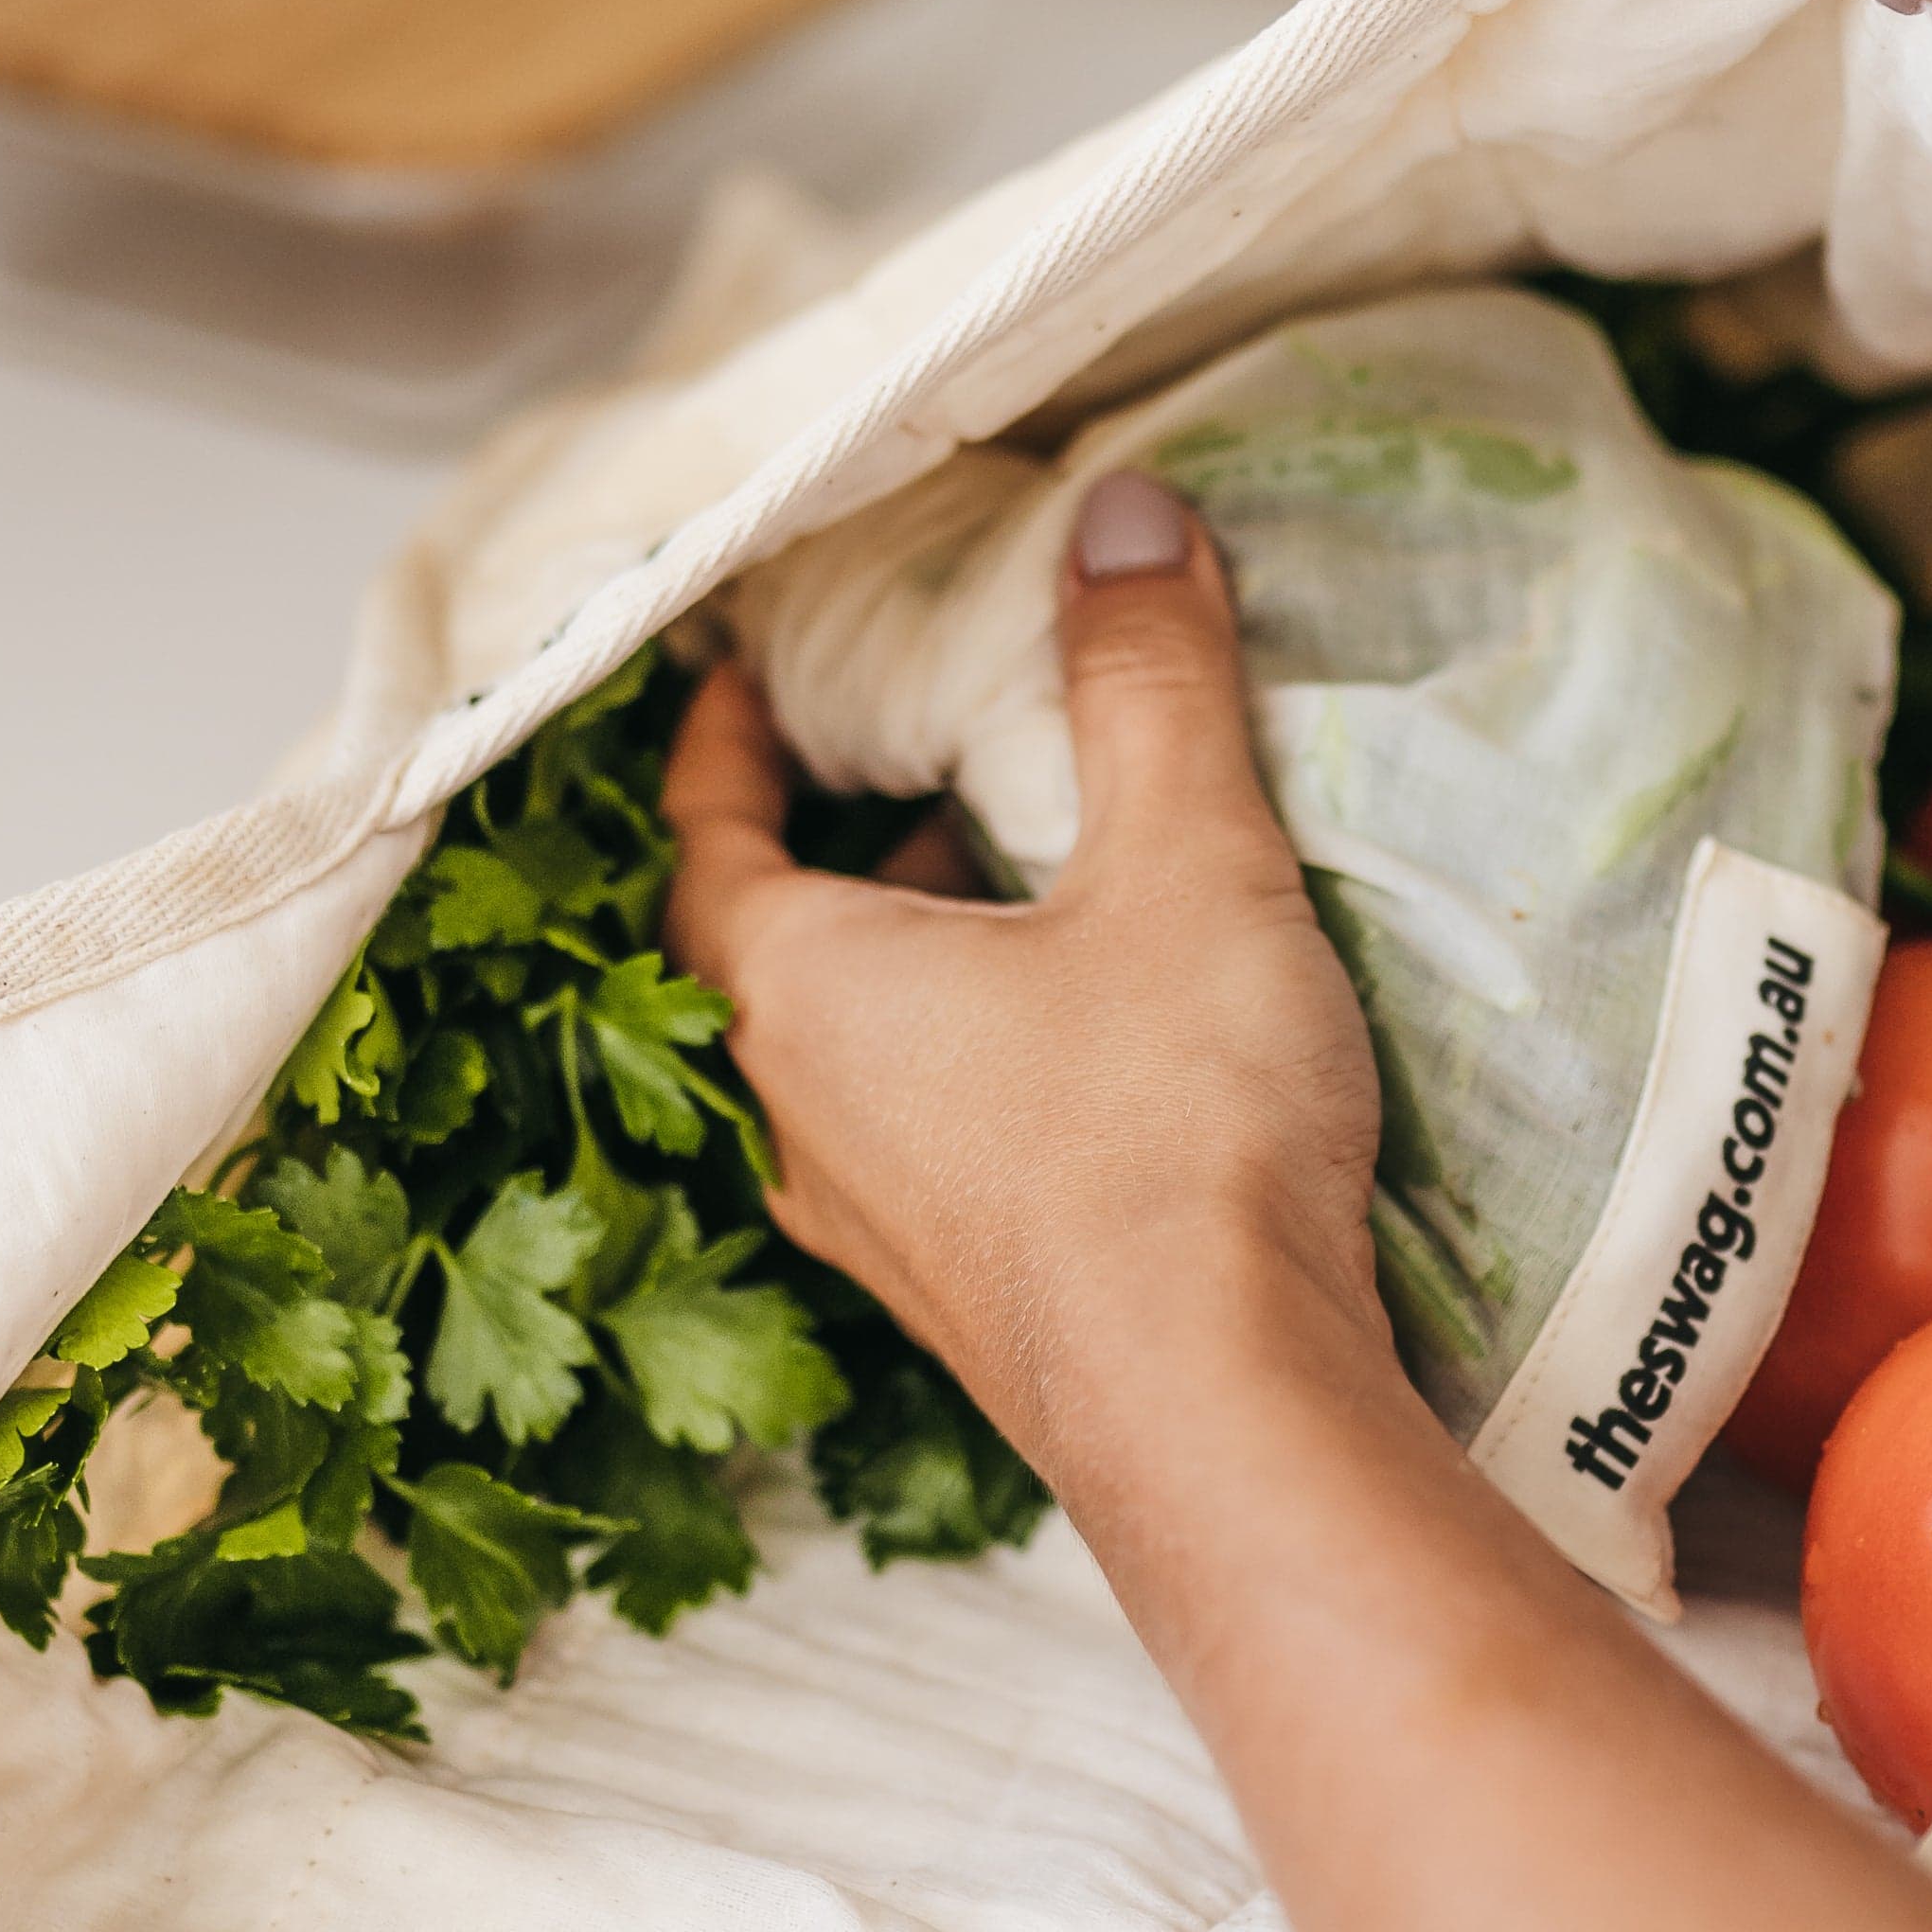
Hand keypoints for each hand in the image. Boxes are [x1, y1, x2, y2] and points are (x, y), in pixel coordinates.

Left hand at [666, 473, 1391, 1496]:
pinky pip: (924, 1132)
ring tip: (1027, 871)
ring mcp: (878, 1227)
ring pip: (848, 1048)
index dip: (721, 741)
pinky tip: (1092, 1030)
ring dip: (910, 952)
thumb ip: (1146, 678)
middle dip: (837, 837)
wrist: (1228, 1419)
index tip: (747, 671)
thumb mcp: (1180, 864)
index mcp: (795, 993)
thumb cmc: (1171, 1136)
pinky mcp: (966, 1297)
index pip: (703, 838)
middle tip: (916, 748)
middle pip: (765, 945)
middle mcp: (799, 1118)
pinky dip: (967, 1048)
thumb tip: (1118, 511)